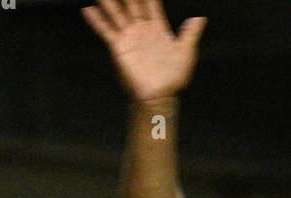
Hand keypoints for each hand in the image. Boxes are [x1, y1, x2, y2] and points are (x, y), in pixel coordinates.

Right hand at [82, 1, 206, 102]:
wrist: (159, 96)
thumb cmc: (174, 76)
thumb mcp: (186, 51)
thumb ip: (191, 32)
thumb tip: (201, 17)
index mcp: (156, 27)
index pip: (151, 3)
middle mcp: (141, 28)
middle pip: (132, 3)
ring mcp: (129, 36)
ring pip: (116, 12)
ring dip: (110, 1)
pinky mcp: (119, 46)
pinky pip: (105, 30)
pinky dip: (96, 20)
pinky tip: (89, 9)